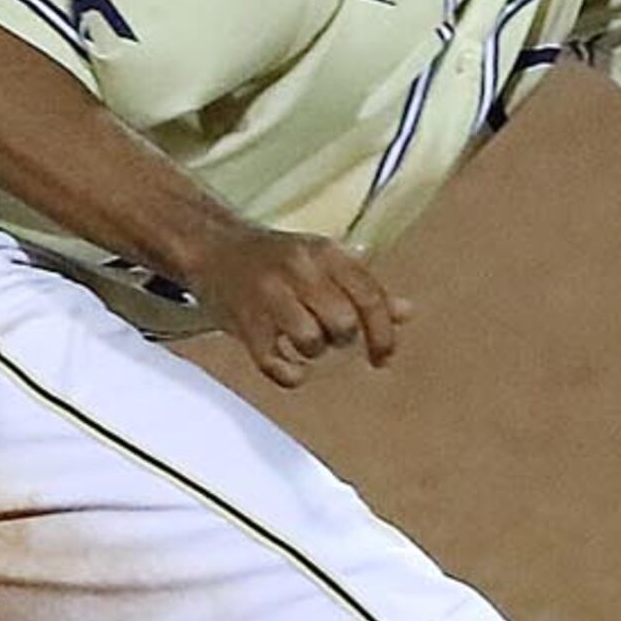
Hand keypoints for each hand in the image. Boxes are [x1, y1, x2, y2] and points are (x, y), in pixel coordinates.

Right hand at [184, 221, 409, 387]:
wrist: (213, 247)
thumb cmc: (276, 259)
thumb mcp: (323, 261)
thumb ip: (364, 287)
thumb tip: (407, 313)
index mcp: (326, 253)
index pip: (370, 296)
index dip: (384, 333)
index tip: (384, 357)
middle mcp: (299, 270)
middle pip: (343, 323)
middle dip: (345, 340)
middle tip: (332, 338)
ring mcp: (268, 295)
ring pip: (311, 342)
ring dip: (314, 353)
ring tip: (304, 342)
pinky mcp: (243, 322)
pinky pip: (274, 363)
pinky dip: (288, 374)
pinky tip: (289, 366)